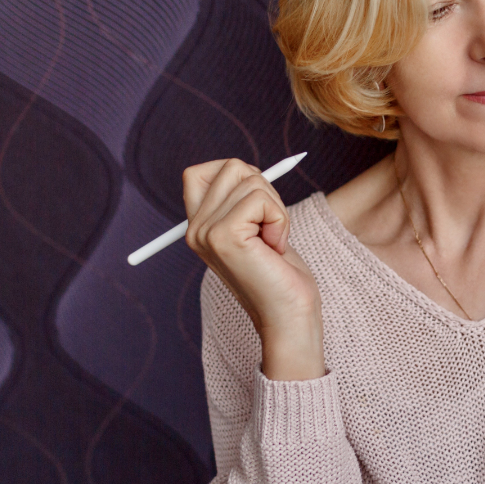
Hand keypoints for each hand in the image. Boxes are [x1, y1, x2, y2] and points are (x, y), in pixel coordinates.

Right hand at [183, 159, 323, 379]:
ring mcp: (206, 232)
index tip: (257, 206)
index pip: (197, 172)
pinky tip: (274, 247)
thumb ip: (243, 202)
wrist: (289, 316)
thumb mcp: (256, 229)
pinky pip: (261, 199)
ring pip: (251, 180)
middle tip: (270, 230)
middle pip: (232, 167)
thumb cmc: (281, 275)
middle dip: (265, 192)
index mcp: (198, 227)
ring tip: (272, 243)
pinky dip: (280, 219)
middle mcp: (195, 229)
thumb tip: (249, 170)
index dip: (235, 176)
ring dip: (276, 209)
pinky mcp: (225, 235)